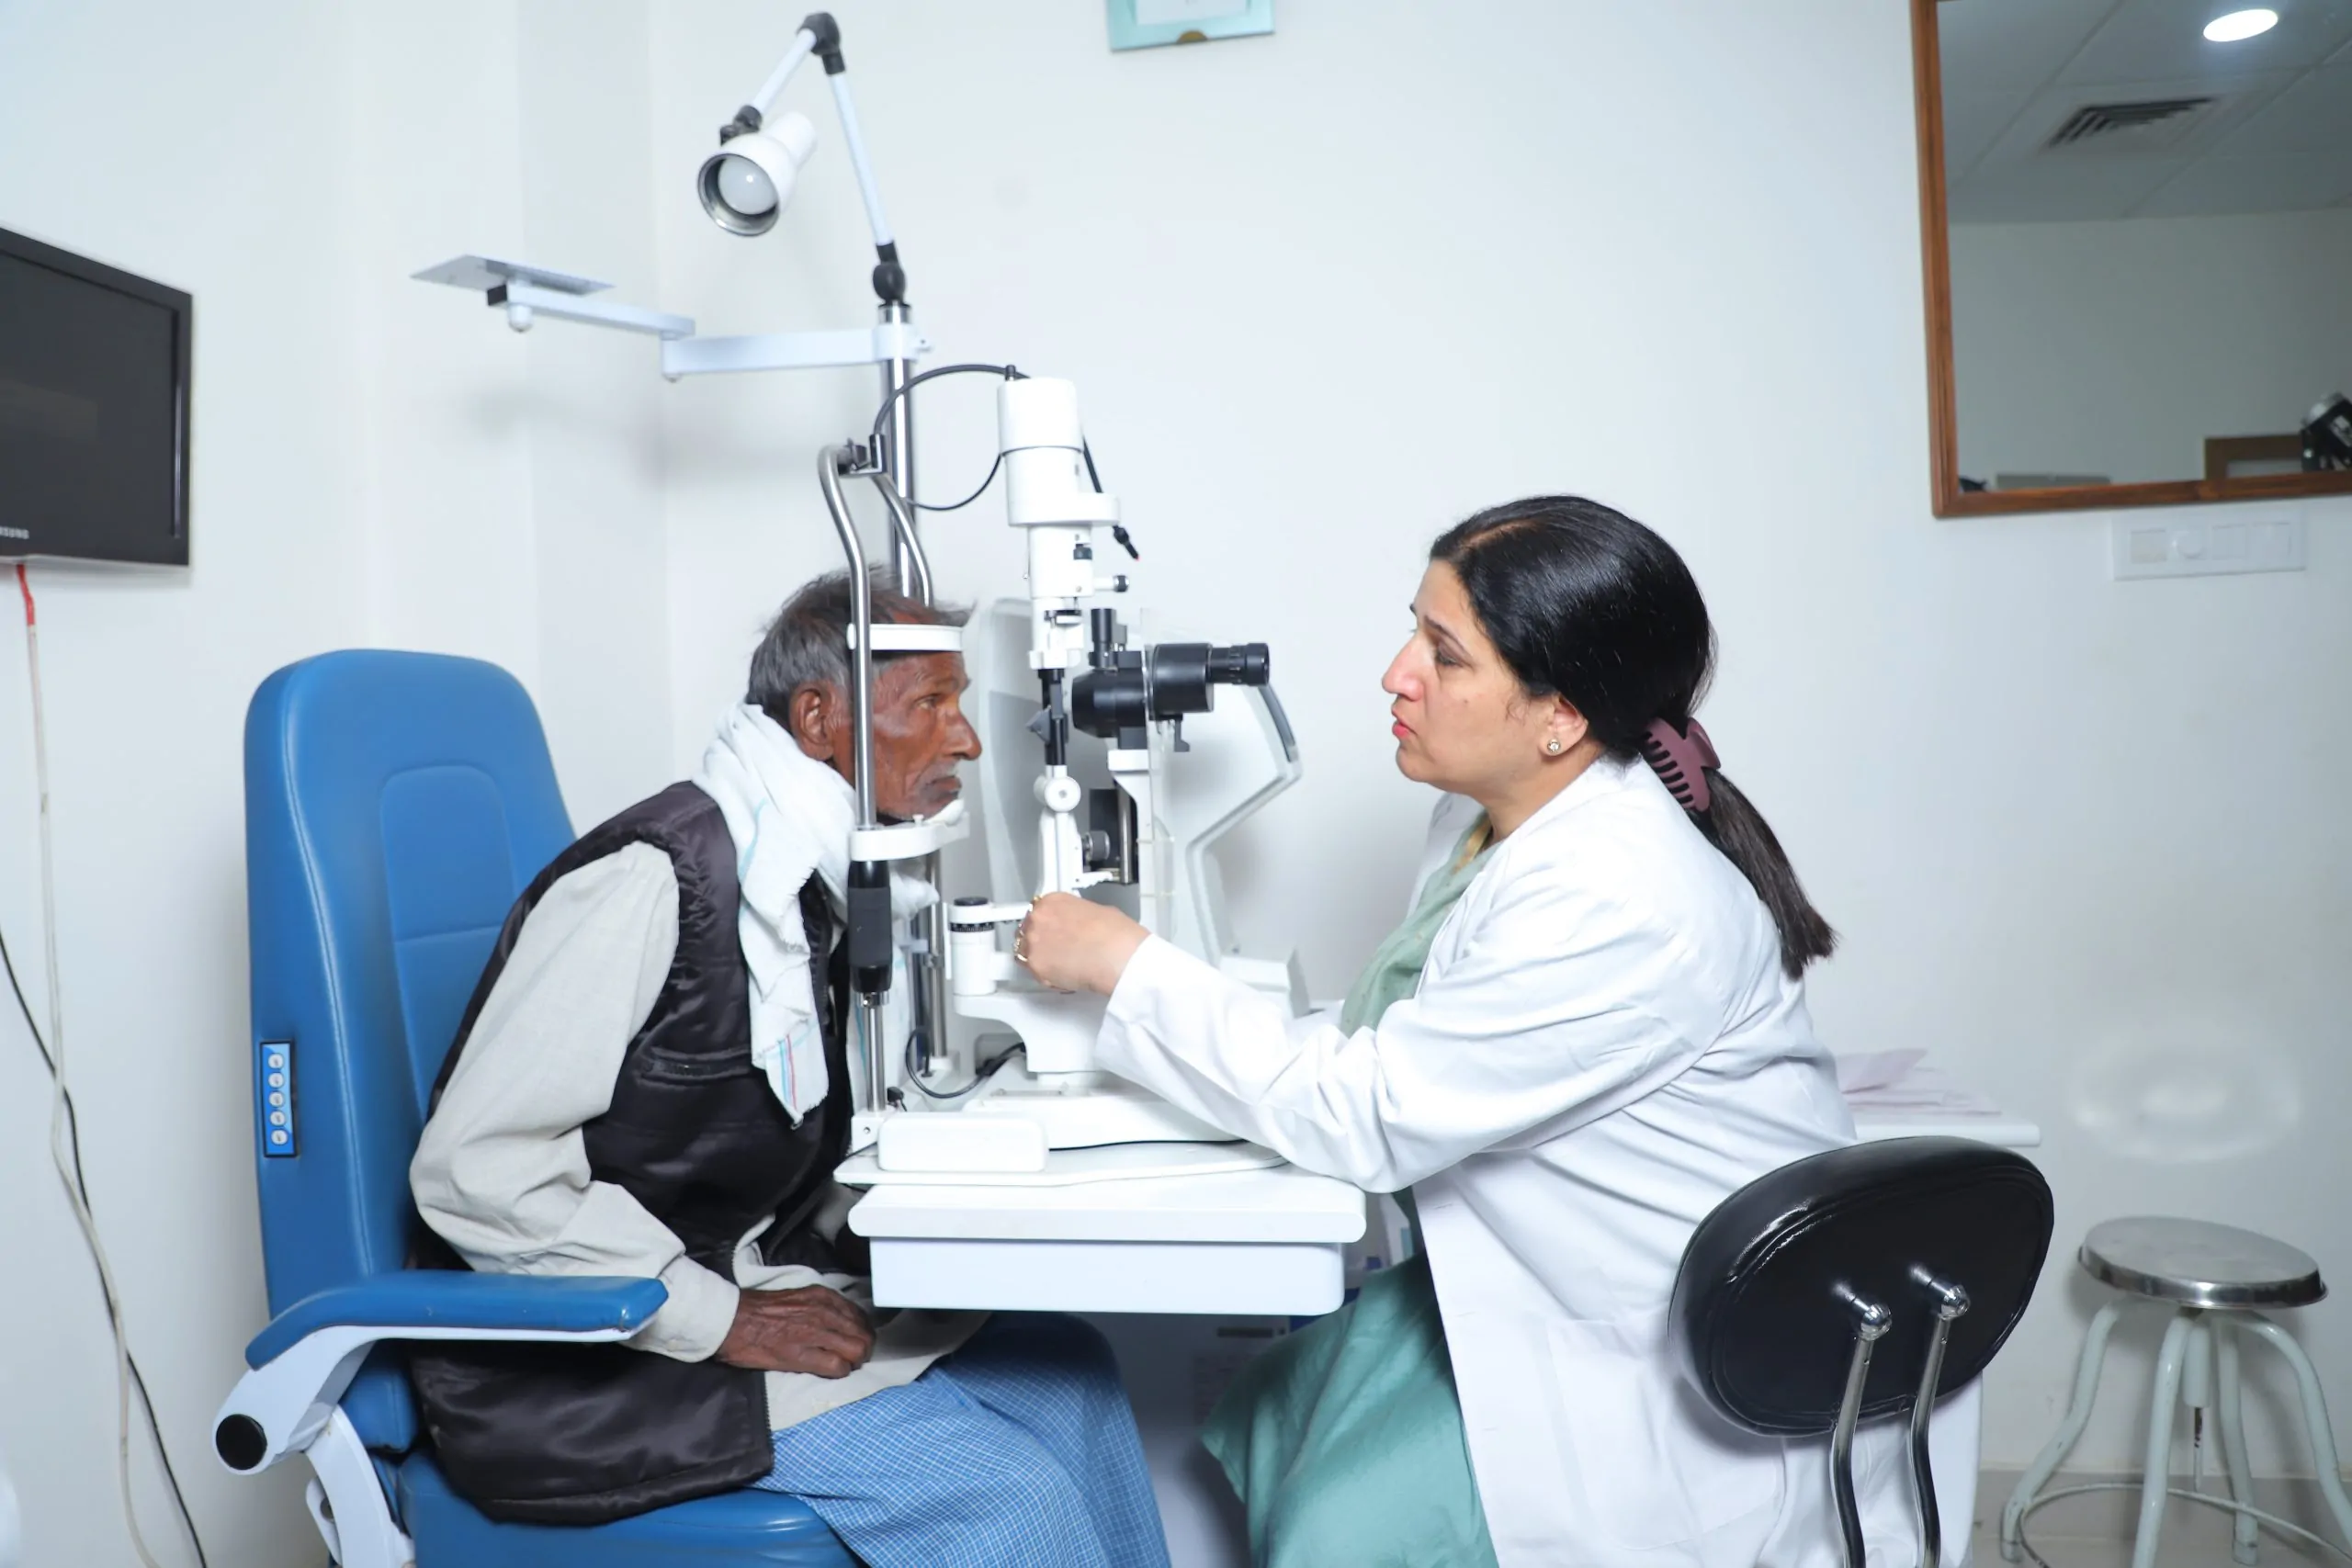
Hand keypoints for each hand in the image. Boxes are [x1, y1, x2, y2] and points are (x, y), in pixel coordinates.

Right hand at [714, 1286, 874, 1377]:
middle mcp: (825, 1312)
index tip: (856, 1341)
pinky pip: (837, 1367)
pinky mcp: (803, 1355)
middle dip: (864, 1350)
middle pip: (864, 1335)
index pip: (860, 1316)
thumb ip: (822, 1307)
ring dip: (854, 1362)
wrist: (732, 1320)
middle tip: (854, 1359)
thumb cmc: (761, 1310)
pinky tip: (831, 1371)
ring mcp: (815, 1333)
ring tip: (844, 1366)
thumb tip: (840, 1323)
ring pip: (856, 1351)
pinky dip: (840, 1372)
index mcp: (823, 1297)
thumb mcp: (799, 1297)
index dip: (862, 1332)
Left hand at [1016, 893, 1149, 995]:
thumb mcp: (1098, 911)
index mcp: (1052, 901)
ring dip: (1039, 957)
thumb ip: (1077, 916)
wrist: (1118, 955)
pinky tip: (1063, 975)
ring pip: (1025, 952)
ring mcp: (1034, 942)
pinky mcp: (1035, 966)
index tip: (1051, 931)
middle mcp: (1038, 918)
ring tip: (1059, 964)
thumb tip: (1079, 924)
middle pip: (1027, 930)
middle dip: (1040, 940)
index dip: (1046, 924)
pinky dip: (1046, 975)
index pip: (1037, 911)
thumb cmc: (1115, 934)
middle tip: (1056, 949)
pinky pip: (1034, 972)